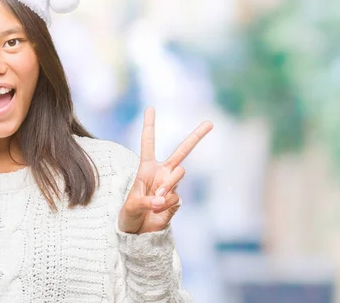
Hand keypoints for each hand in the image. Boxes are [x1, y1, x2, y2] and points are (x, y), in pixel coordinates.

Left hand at [118, 107, 212, 233]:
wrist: (138, 233)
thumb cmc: (129, 215)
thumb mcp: (130, 207)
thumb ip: (144, 201)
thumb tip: (161, 199)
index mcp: (146, 168)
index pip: (149, 142)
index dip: (149, 125)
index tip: (150, 107)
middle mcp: (162, 173)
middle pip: (182, 151)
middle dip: (196, 136)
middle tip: (210, 123)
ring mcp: (171, 186)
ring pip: (179, 174)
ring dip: (168, 184)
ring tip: (156, 198)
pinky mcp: (177, 200)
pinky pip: (176, 197)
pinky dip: (166, 205)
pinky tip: (158, 210)